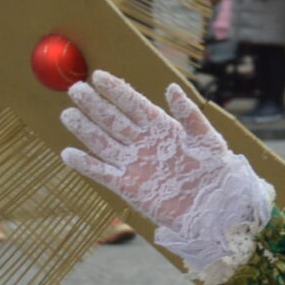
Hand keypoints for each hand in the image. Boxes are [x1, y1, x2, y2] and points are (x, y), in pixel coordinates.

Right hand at [60, 71, 274, 284]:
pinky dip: (86, 164)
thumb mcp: (207, 138)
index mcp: (162, 127)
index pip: (134, 104)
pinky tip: (68, 153)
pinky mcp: (128, 186)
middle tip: (75, 89)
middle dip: (95, 105)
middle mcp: (144, 143)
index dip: (117, 90)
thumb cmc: (216, 171)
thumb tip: (171, 88)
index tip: (98, 76)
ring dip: (85, 129)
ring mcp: (134, 164)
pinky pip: (102, 173)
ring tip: (67, 113)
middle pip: (114, 120)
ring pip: (104, 143)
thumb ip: (188, 114)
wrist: (215, 208)